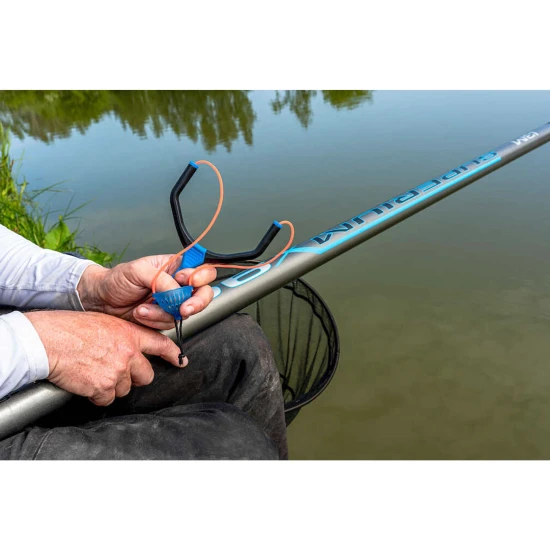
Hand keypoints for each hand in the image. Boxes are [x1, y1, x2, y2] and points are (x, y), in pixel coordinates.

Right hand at [25, 310, 182, 405]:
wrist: (48, 340)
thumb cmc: (70, 328)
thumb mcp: (105, 322)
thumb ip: (123, 335)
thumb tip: (130, 348)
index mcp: (130, 334)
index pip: (161, 345)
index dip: (173, 354)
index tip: (180, 361)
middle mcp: (128, 353)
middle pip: (146, 376)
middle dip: (134, 377)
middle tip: (117, 371)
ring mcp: (117, 372)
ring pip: (125, 389)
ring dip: (113, 386)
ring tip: (95, 373)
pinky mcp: (103, 387)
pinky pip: (107, 399)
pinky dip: (98, 396)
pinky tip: (87, 383)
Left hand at [77, 255, 216, 329]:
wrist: (100, 302)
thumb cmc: (117, 280)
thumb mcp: (137, 271)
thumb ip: (161, 279)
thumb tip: (178, 290)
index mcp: (175, 267)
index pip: (201, 270)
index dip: (201, 276)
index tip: (188, 281)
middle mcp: (177, 285)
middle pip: (204, 293)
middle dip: (196, 302)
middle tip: (184, 308)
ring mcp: (173, 303)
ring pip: (185, 312)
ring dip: (163, 313)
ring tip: (143, 308)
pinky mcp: (164, 318)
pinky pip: (170, 324)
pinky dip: (155, 321)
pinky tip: (142, 314)